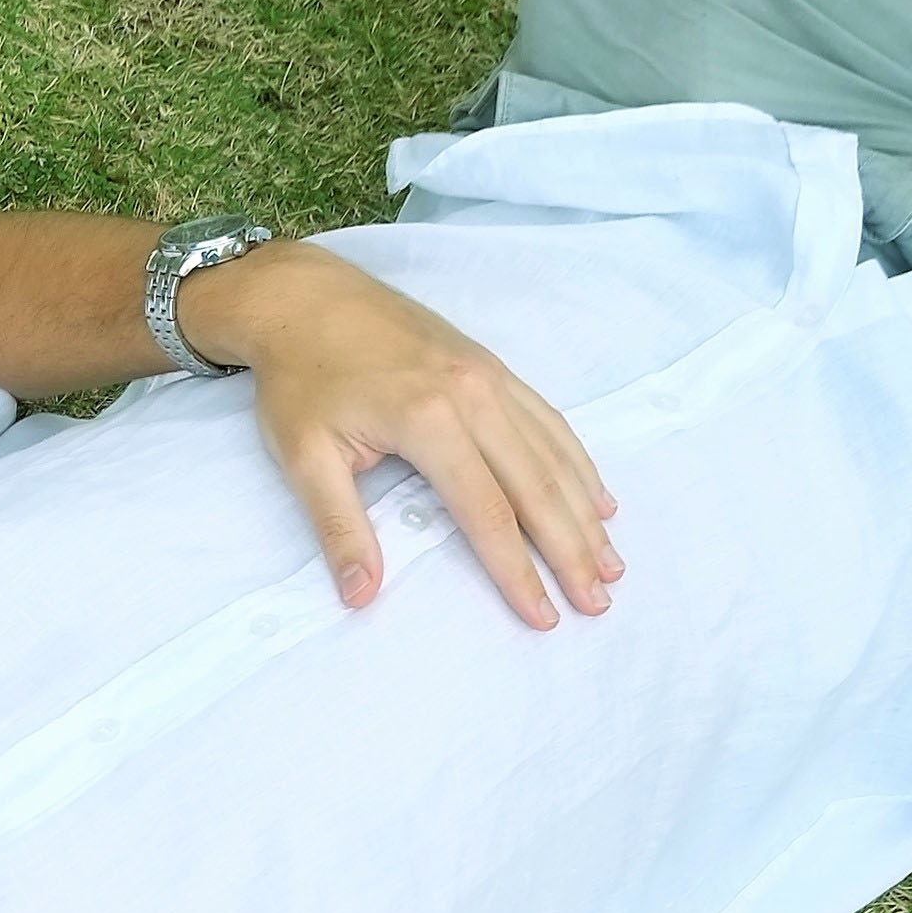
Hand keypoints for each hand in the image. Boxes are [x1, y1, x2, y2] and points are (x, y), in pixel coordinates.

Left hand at [189, 244, 620, 627]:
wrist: (304, 297)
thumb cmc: (300, 379)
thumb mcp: (304, 457)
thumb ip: (339, 528)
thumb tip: (360, 596)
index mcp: (429, 421)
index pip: (488, 513)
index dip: (518, 570)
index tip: (543, 615)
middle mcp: (473, 396)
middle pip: (537, 487)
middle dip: (571, 550)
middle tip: (599, 600)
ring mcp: (489, 376)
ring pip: (553, 453)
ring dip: (585, 511)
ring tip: (611, 561)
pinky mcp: (491, 365)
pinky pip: (548, 419)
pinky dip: (577, 462)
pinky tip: (597, 495)